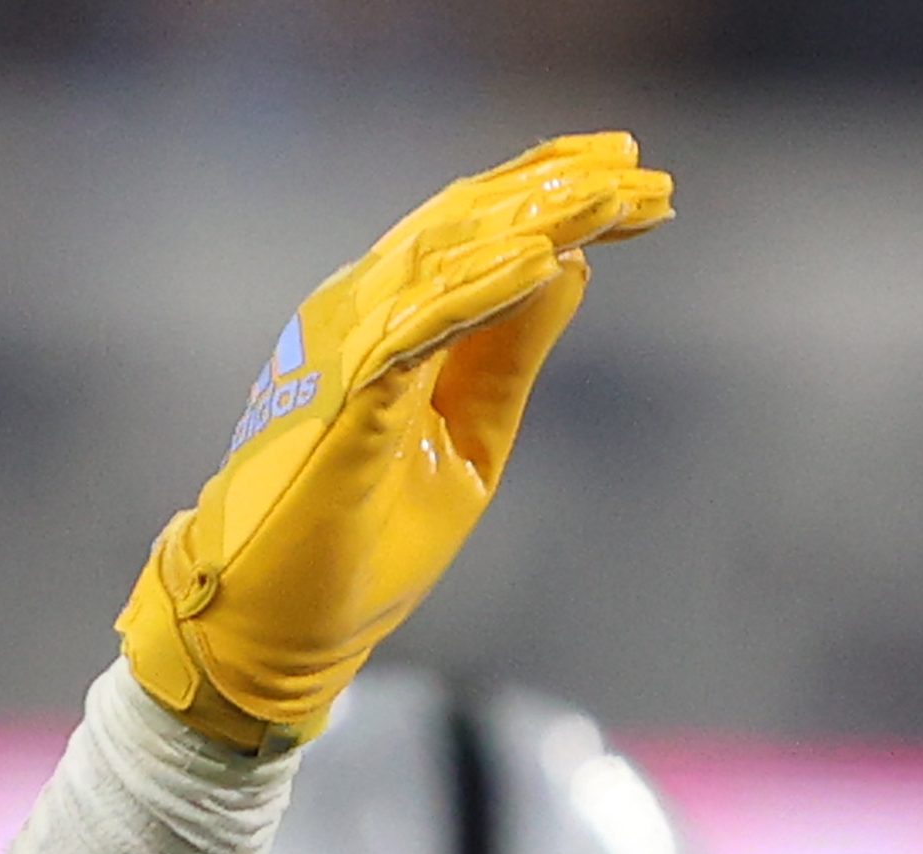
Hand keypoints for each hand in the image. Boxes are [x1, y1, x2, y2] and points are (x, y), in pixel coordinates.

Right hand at [118, 133, 672, 749]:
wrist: (280, 622)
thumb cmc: (363, 536)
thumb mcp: (470, 439)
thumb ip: (507, 354)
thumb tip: (569, 266)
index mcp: (391, 324)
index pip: (478, 238)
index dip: (556, 201)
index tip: (642, 183)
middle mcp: (360, 316)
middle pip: (466, 225)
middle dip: (556, 189)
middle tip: (638, 162)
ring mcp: (343, 350)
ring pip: (445, 256)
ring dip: (531, 221)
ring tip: (609, 193)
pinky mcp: (341, 399)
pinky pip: (418, 326)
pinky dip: (482, 289)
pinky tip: (544, 262)